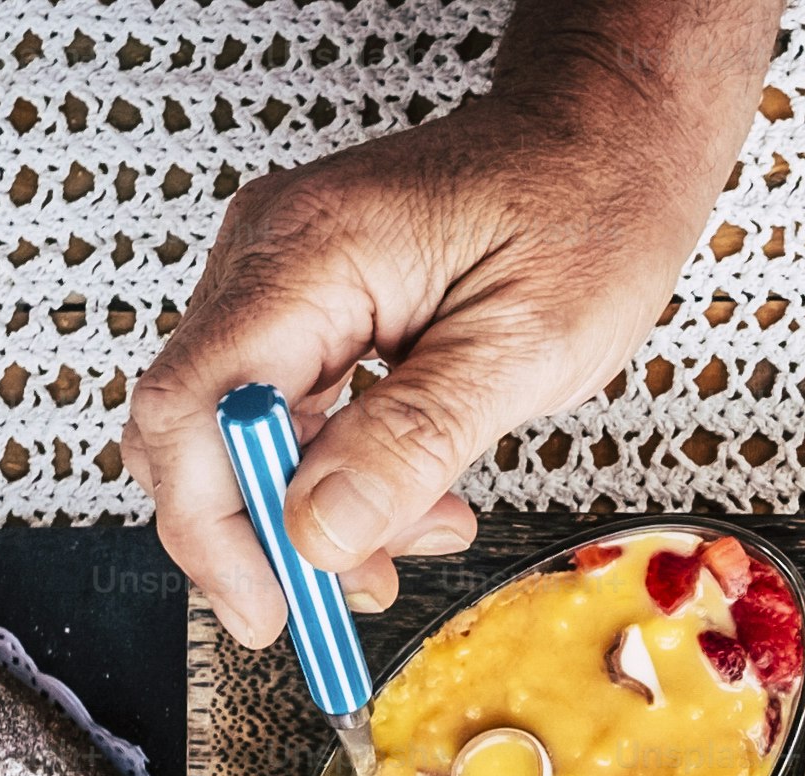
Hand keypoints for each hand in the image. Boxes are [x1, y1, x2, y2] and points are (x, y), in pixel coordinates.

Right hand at [122, 11, 769, 627]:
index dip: (212, 530)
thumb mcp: (523, 349)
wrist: (611, 136)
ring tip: (422, 533)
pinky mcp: (312, 297)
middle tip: (349, 595)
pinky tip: (414, 491)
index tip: (267, 610)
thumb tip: (318, 533)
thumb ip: (412, 444)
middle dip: (269, 531)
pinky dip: (338, 466)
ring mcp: (284, 274)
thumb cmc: (586, 209)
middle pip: (201, 428)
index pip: (193, 409)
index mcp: (309, 256)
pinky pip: (288, 402)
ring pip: (245, 429)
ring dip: (316, 507)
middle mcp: (272, 255)